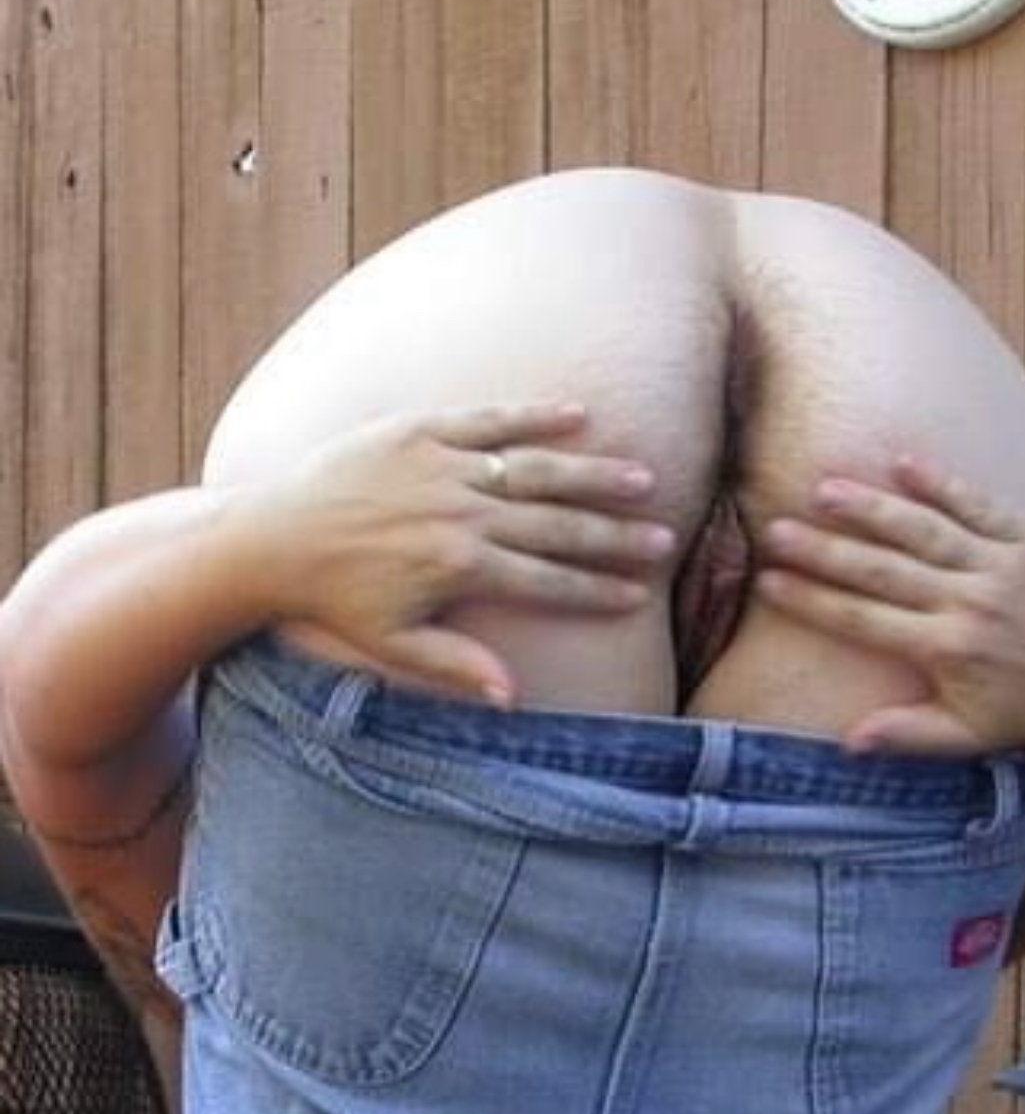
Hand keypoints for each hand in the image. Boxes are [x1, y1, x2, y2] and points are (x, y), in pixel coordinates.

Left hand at [233, 401, 667, 703]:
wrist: (271, 537)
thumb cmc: (333, 600)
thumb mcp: (393, 645)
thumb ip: (455, 667)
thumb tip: (513, 697)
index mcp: (461, 567)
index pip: (547, 580)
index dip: (598, 589)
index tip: (640, 594)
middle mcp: (461, 513)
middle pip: (557, 524)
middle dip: (615, 535)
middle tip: (664, 539)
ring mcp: (443, 467)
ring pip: (536, 468)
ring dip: (593, 473)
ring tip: (642, 479)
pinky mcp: (419, 430)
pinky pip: (489, 420)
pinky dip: (535, 416)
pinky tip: (579, 416)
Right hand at [756, 455, 1024, 757]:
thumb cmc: (1019, 711)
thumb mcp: (963, 735)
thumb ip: (905, 735)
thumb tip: (848, 742)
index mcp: (946, 649)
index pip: (864, 620)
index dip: (812, 600)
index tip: (768, 582)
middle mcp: (970, 603)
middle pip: (883, 570)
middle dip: (825, 550)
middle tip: (776, 530)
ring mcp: (1000, 566)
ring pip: (926, 530)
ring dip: (873, 508)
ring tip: (826, 488)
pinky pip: (980, 505)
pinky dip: (942, 483)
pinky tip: (901, 461)